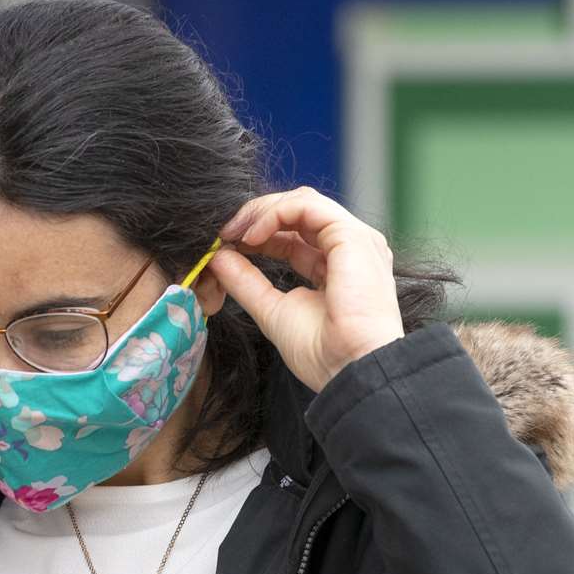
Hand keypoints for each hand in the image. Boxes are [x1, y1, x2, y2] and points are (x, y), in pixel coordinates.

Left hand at [204, 186, 405, 394]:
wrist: (351, 370)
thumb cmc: (323, 353)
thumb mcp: (272, 310)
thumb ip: (246, 282)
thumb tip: (219, 257)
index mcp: (336, 267)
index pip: (293, 235)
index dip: (258, 235)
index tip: (226, 245)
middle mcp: (349, 249)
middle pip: (297, 213)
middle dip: (256, 218)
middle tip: (225, 233)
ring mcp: (354, 240)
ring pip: (301, 202)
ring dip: (261, 212)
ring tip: (235, 232)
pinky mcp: (352, 236)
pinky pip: (307, 206)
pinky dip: (274, 214)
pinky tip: (253, 235)